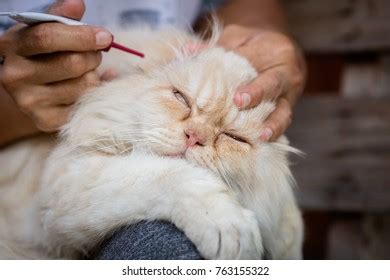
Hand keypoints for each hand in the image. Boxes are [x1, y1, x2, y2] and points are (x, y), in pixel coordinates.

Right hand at [0, 0, 111, 131]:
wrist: (29, 90)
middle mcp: (15, 76)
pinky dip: (97, 93)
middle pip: (72, 63)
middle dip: (94, 56)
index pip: (47, 37)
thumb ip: (60, 17)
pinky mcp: (47, 121)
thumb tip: (77, 4)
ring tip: (85, 71)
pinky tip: (89, 87)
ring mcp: (29, 102)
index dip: (82, 36)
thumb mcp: (44, 30)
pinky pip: (87, 104)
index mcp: (12, 46)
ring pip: (84, 86)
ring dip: (94, 75)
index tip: (105, 36)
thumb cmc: (42, 54)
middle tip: (95, 53)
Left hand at [218, 24, 305, 141]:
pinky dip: (274, 131)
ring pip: (285, 109)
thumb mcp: (238, 38)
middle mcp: (288, 72)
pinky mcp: (287, 108)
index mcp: (275, 50)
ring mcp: (289, 94)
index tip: (235, 93)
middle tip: (240, 104)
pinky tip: (262, 141)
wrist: (279, 50)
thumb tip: (188, 51)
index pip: (257, 61)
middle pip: (274, 84)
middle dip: (258, 94)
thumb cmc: (254, 44)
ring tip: (263, 135)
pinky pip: (283, 120)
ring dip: (274, 124)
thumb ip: (217, 46)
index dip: (242, 75)